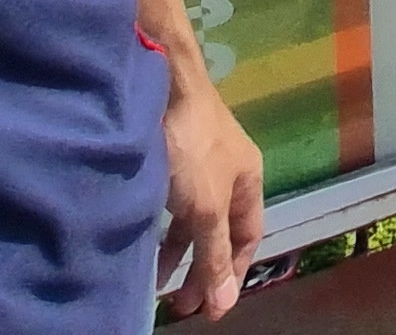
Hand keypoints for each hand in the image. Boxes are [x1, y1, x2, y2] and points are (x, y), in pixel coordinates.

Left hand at [156, 55, 265, 319]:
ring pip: (193, 221)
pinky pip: (173, 206)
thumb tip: (226, 303)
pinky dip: (164, 230)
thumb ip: (214, 255)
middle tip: (181, 305)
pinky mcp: (171, 159)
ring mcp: (198, 165)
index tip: (212, 308)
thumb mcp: (206, 208)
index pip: (247, 238)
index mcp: (249, 181)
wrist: (161, 87)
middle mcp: (228, 174)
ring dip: (179, 254)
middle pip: (220, 233)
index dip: (231, 274)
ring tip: (158, 284)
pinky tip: (146, 246)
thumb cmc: (192, 148)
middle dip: (203, 271)